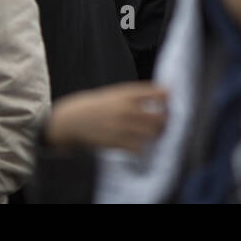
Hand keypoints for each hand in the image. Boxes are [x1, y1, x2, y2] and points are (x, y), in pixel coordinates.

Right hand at [44, 82, 167, 152]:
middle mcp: (126, 109)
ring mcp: (121, 126)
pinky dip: (143, 148)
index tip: (170, 102)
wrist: (70, 121)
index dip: (168, 98)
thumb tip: (162, 95)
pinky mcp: (115, 142)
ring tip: (156, 134)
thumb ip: (136, 95)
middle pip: (160, 116)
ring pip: (152, 133)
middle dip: (166, 120)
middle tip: (165, 122)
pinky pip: (138, 148)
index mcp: (127, 93)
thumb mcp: (115, 92)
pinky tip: (141, 145)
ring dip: (157, 135)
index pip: (159, 93)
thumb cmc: (96, 106)